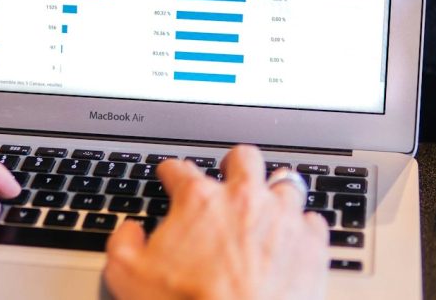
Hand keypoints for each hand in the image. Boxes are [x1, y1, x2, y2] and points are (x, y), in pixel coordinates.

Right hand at [104, 145, 329, 299]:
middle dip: (234, 164)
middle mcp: (244, 200)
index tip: (170, 176)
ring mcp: (282, 219)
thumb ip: (123, 243)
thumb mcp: (128, 277)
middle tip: (228, 174)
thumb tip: (130, 231)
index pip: (180, 169)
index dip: (171, 171)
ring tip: (267, 204)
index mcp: (199, 202)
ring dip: (274, 191)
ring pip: (285, 183)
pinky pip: (313, 221)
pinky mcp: (311, 245)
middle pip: (243, 158)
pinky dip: (302, 227)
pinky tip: (294, 238)